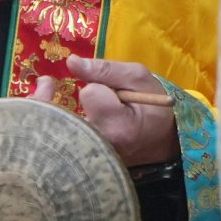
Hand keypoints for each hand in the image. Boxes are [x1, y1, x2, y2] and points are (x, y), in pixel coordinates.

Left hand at [59, 59, 179, 170]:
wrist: (158, 140)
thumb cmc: (151, 105)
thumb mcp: (137, 78)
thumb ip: (104, 69)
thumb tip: (71, 61)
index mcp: (118, 126)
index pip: (89, 93)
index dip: (98, 87)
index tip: (115, 94)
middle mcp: (100, 145)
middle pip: (72, 108)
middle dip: (84, 101)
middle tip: (106, 104)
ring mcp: (88, 154)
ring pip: (64, 121)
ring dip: (77, 112)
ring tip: (100, 116)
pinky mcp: (79, 159)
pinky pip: (62, 133)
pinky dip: (69, 123)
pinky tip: (85, 123)